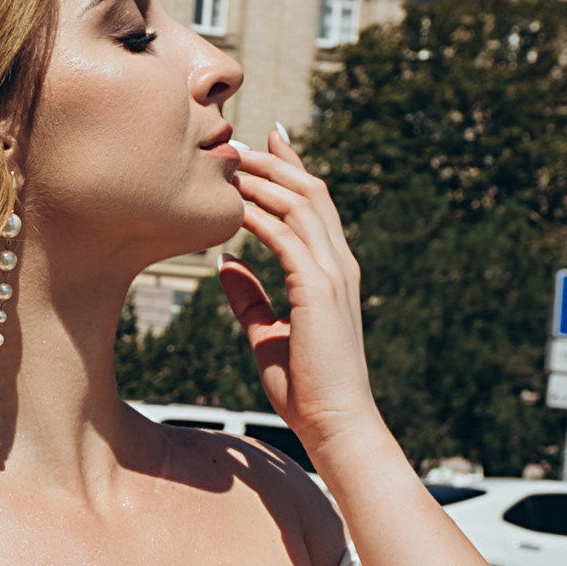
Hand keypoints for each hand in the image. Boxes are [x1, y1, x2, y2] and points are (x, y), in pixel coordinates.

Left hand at [215, 127, 383, 464]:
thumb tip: (226, 264)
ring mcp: (334, 275)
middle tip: (235, 140)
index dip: (290, 170)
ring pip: (300, 205)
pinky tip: (231, 204)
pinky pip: (286, 237)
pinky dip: (259, 215)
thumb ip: (250, 296)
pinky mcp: (319, 291)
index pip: (314, 206)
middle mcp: (340, 265)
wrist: (336, 424)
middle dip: (273, 162)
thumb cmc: (306, 387)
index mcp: (333, 272)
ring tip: (228, 161)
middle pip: (310, 192)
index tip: (264, 142)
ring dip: (263, 179)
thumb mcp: (267, 334)